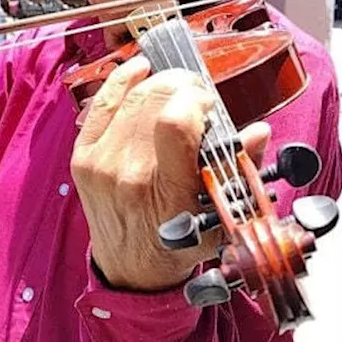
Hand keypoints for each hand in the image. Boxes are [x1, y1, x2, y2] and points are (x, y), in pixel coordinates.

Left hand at [70, 55, 269, 291]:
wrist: (132, 270)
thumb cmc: (178, 243)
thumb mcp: (220, 217)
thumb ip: (241, 171)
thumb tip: (258, 132)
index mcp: (168, 192)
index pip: (175, 123)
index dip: (195, 99)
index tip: (208, 104)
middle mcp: (129, 175)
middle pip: (154, 100)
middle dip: (182, 86)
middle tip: (197, 95)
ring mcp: (100, 164)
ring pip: (132, 97)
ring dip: (159, 82)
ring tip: (176, 89)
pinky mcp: (83, 157)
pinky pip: (102, 103)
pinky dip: (122, 81)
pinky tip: (140, 71)